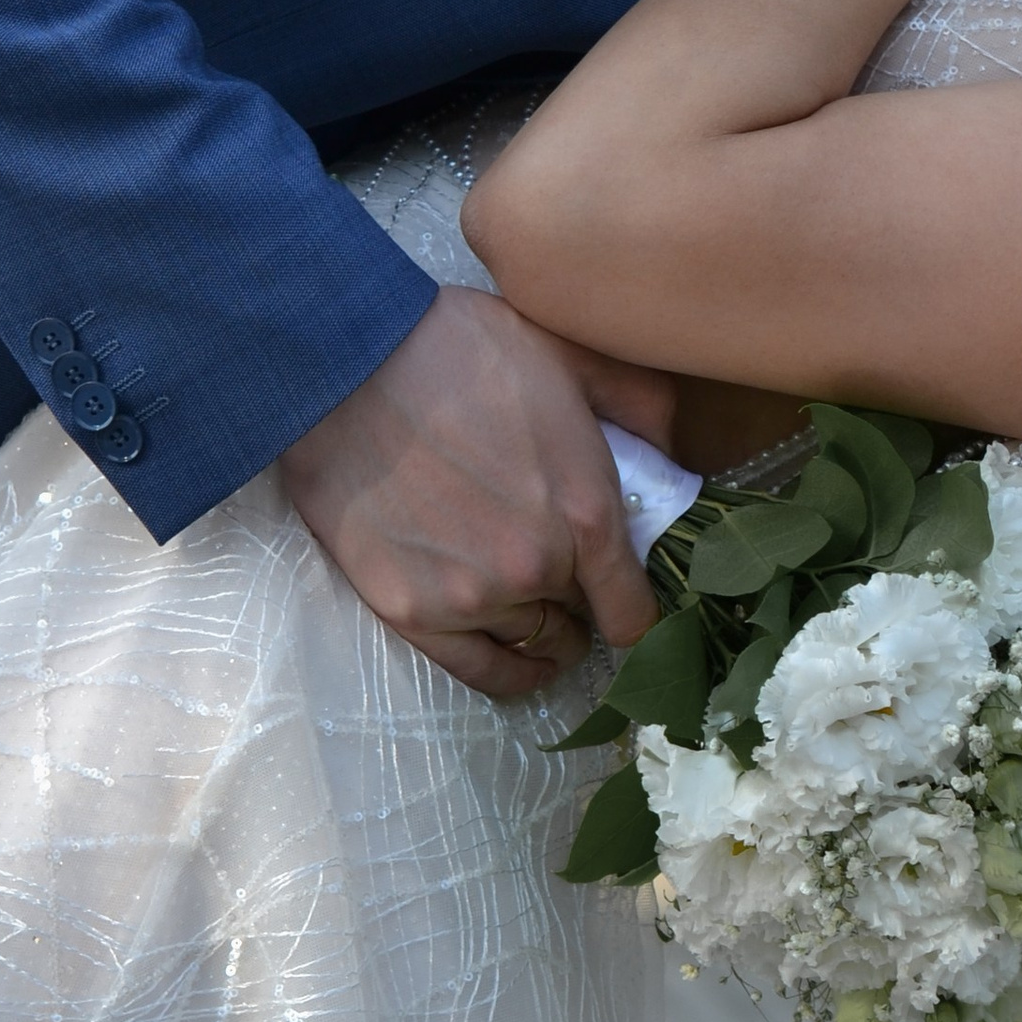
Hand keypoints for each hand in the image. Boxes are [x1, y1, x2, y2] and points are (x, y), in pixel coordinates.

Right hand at [278, 287, 675, 699]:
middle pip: (583, 619)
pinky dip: (510, 672)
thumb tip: (673, 453)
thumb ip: (640, 407)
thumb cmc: (459, 349)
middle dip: (583, 595)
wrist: (347, 364)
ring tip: (535, 598)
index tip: (625, 591)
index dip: (638, 607)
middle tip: (567, 567)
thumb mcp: (575, 354)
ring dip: (543, 624)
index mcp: (587, 513)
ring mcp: (472, 596)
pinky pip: (481, 672)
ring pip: (534, 641)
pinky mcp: (411, 611)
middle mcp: (537, 568)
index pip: (636, 611)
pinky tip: (522, 657)